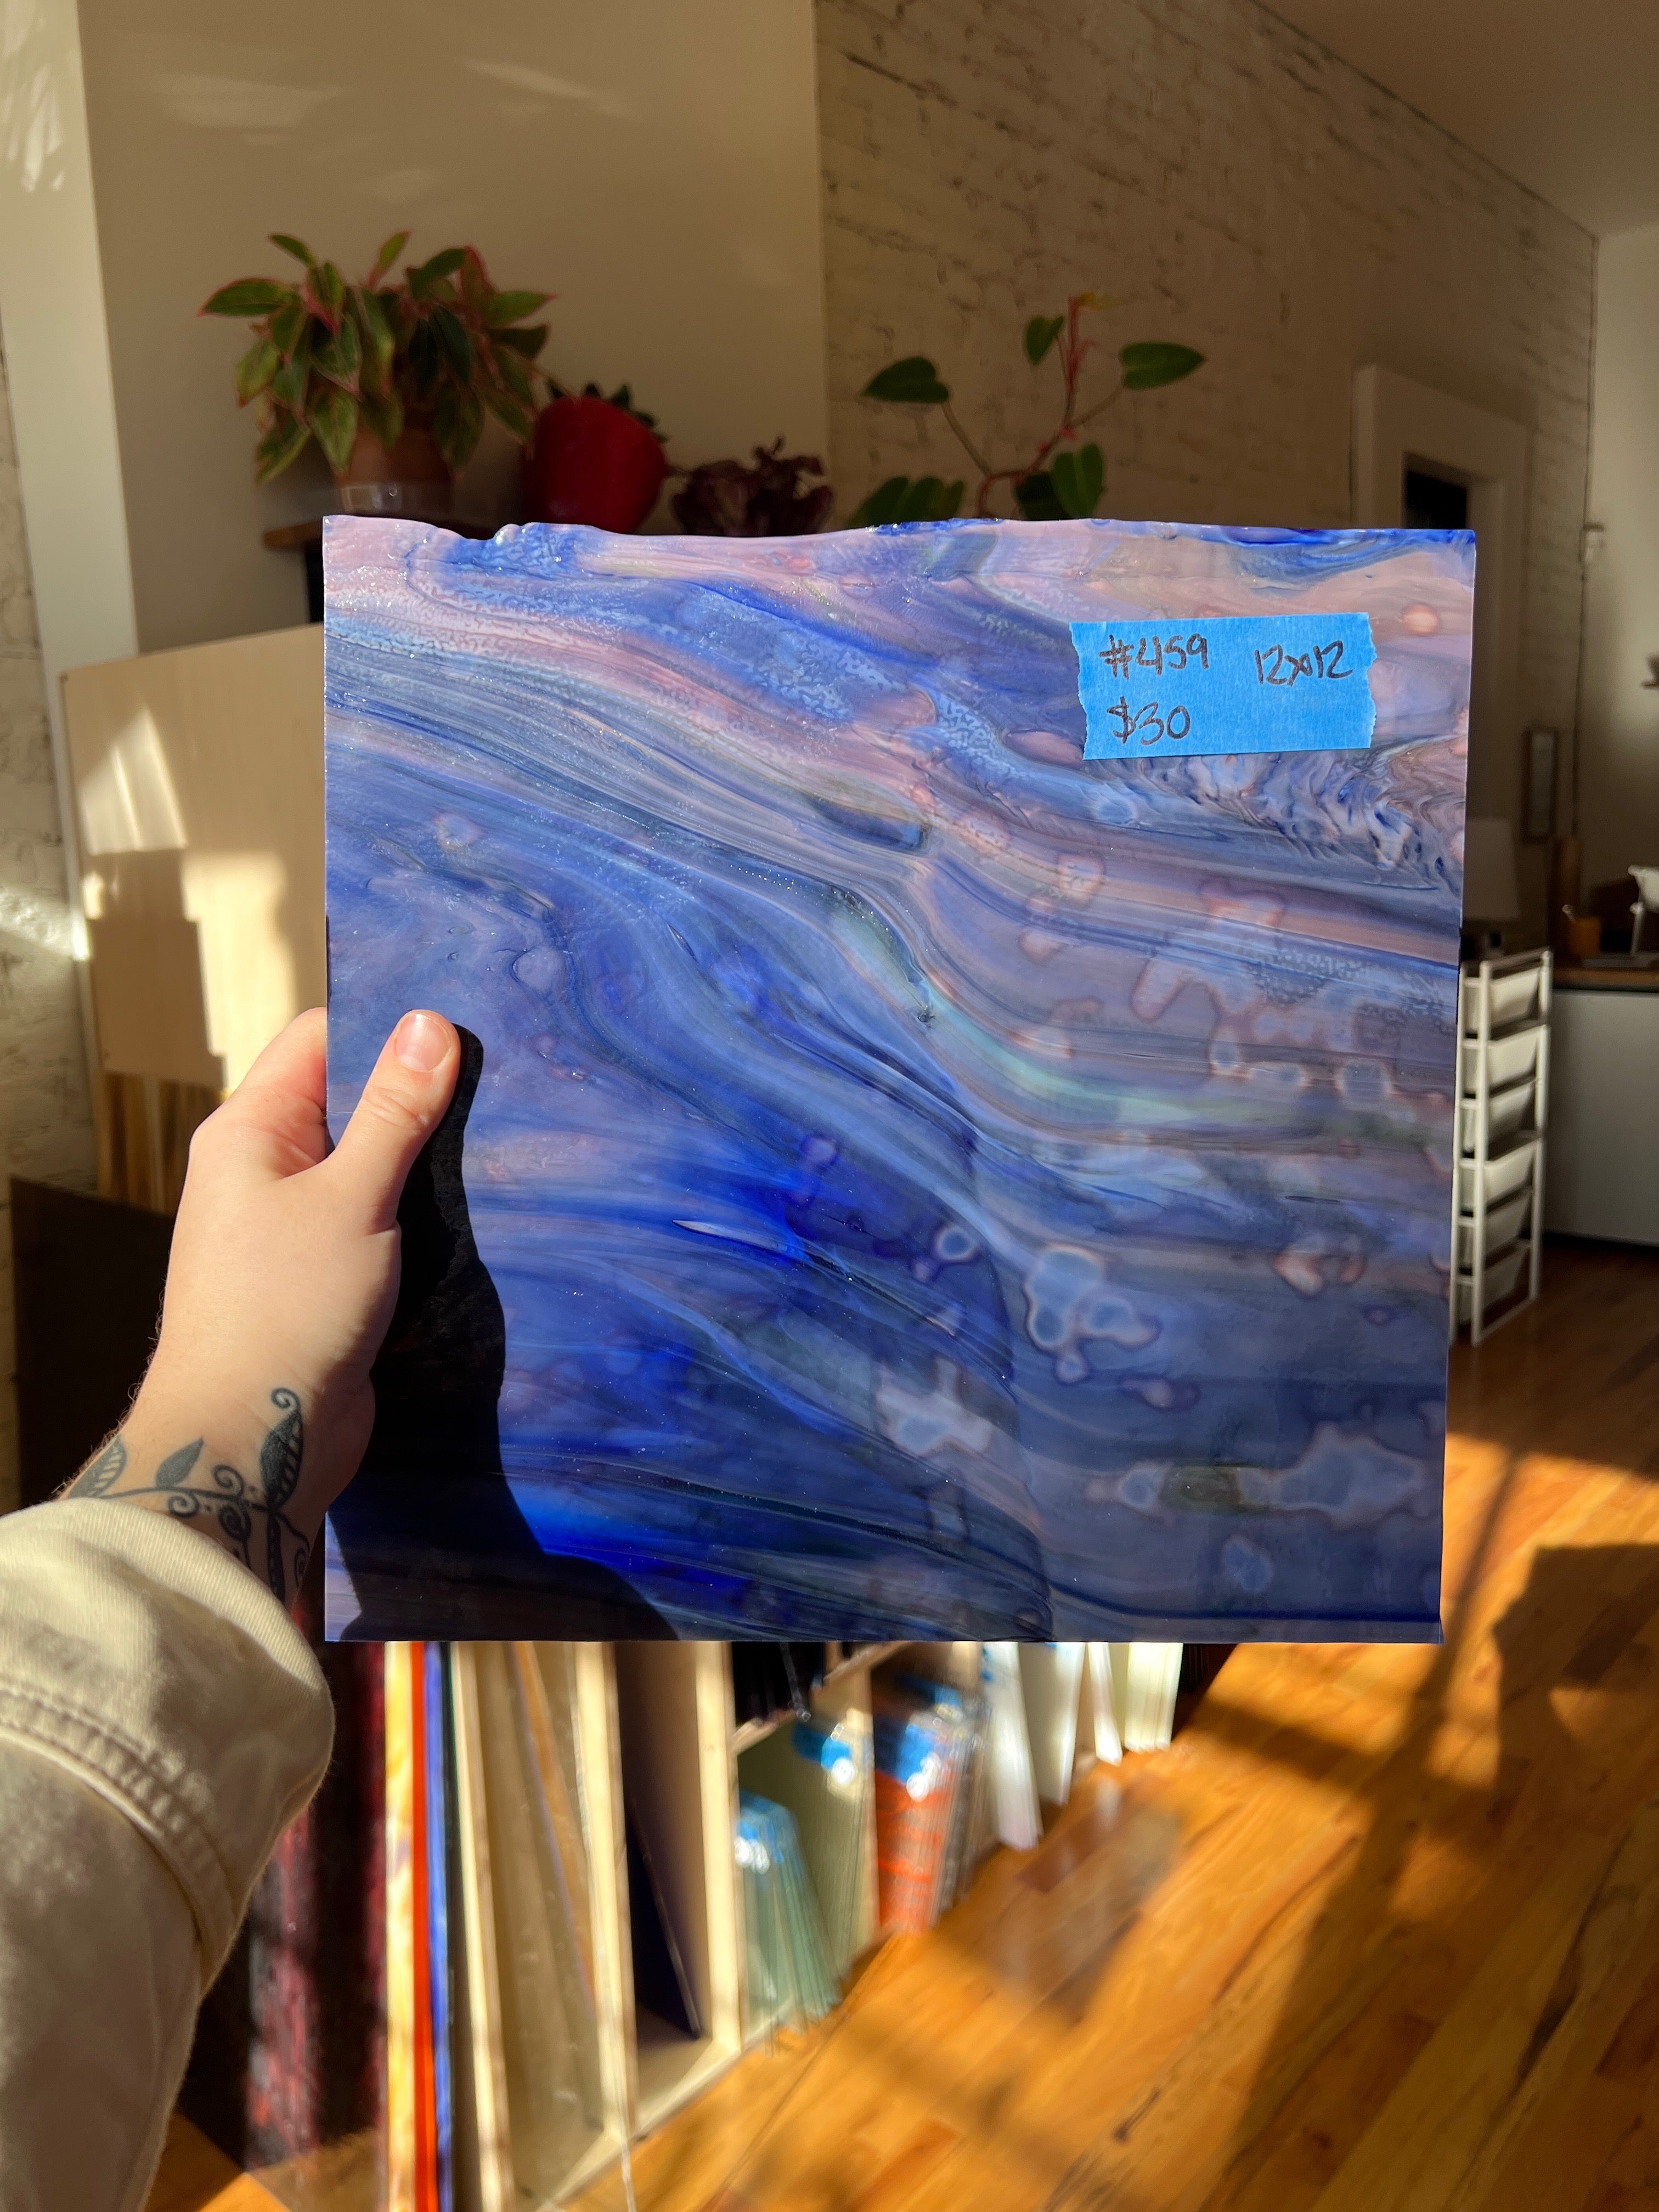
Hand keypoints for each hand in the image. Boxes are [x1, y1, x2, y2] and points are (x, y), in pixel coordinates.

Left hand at [63, 1007, 460, 1603]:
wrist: (249, 1444)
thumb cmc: (283, 1310)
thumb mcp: (351, 1197)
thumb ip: (394, 1112)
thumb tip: (429, 1023)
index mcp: (250, 1130)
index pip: (322, 1039)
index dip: (389, 1024)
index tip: (467, 1024)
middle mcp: (264, 1170)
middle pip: (351, 1101)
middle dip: (420, 1095)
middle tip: (504, 1081)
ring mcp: (293, 1228)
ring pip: (372, 1168)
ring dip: (427, 1164)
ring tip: (505, 1143)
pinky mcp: (325, 1279)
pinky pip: (379, 1226)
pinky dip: (422, 1219)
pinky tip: (479, 1215)